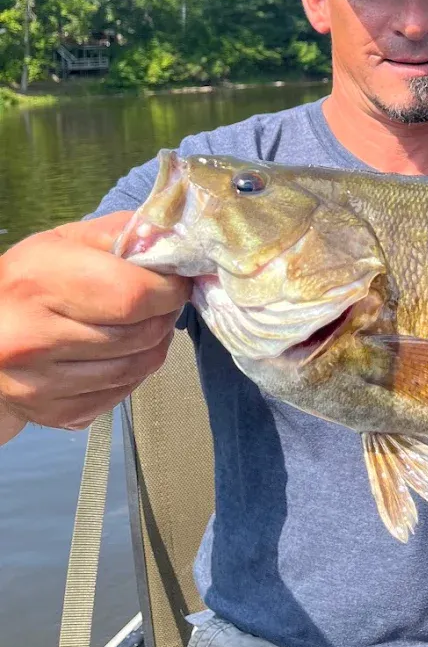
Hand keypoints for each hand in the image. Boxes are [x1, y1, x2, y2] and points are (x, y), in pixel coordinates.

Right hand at [0, 212, 188, 435]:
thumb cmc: (32, 279)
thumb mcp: (67, 241)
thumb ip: (122, 233)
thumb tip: (172, 241)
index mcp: (39, 281)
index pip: (133, 295)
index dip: (168, 289)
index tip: (176, 282)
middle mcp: (32, 337)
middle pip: (139, 335)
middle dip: (165, 316)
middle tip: (163, 303)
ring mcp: (39, 383)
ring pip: (135, 369)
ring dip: (154, 345)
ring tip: (146, 325)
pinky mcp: (52, 413)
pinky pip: (119, 396)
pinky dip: (134, 374)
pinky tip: (124, 353)